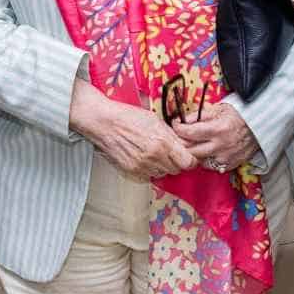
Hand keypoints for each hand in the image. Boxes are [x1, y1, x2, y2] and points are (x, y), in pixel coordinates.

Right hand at [71, 81, 196, 180]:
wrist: (103, 123)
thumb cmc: (127, 117)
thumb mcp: (155, 120)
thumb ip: (172, 135)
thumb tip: (186, 144)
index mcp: (162, 142)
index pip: (188, 162)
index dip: (190, 159)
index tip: (188, 155)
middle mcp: (153, 157)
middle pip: (176, 169)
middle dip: (176, 162)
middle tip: (169, 152)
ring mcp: (142, 167)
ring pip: (162, 173)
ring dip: (162, 166)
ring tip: (152, 152)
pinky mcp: (131, 172)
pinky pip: (148, 176)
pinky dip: (148, 170)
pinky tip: (143, 158)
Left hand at [173, 102, 259, 173]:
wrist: (259, 126)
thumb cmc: (238, 116)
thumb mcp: (218, 109)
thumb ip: (199, 115)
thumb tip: (182, 120)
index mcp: (218, 129)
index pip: (189, 133)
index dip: (178, 129)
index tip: (176, 126)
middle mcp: (221, 146)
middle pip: (190, 151)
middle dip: (182, 143)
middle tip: (181, 137)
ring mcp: (225, 158)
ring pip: (198, 160)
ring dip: (194, 152)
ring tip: (195, 143)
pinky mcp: (229, 165)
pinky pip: (210, 166)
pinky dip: (206, 159)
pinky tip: (207, 151)